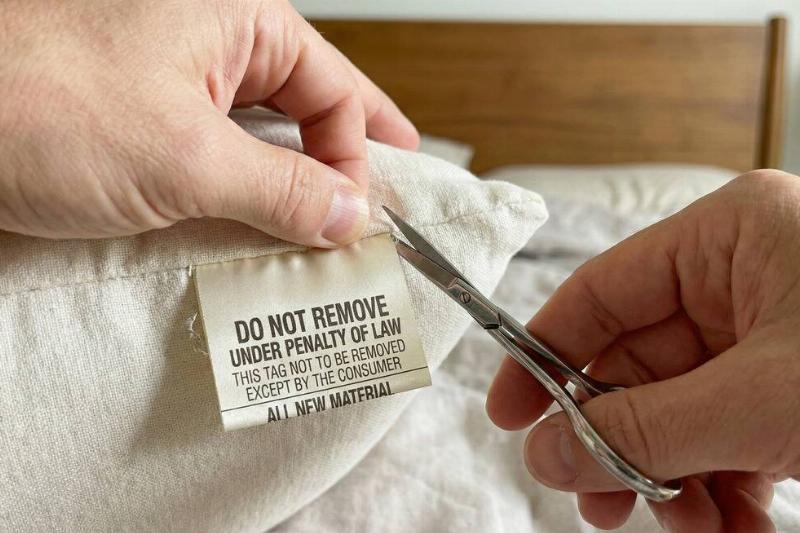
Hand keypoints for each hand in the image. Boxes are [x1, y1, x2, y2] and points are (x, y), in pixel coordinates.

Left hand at [0, 0, 417, 244]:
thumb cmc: (34, 102)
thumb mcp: (184, 158)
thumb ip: (279, 189)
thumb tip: (345, 214)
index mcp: (234, 18)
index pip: (331, 88)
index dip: (354, 157)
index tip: (356, 218)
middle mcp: (208, 43)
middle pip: (304, 109)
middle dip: (336, 165)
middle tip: (365, 216)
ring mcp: (172, 84)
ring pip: (259, 140)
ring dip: (287, 190)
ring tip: (314, 235)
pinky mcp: (143, 125)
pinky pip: (214, 161)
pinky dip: (239, 199)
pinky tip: (252, 231)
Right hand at [487, 170, 799, 531]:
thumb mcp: (766, 399)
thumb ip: (646, 425)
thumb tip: (548, 450)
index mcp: (730, 235)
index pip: (601, 291)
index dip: (544, 353)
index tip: (508, 413)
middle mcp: (743, 275)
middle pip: (635, 362)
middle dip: (614, 438)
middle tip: (592, 498)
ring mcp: (769, 331)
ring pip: (676, 409)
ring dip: (668, 477)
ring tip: (679, 525)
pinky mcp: (792, 383)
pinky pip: (724, 434)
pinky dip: (718, 488)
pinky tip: (729, 524)